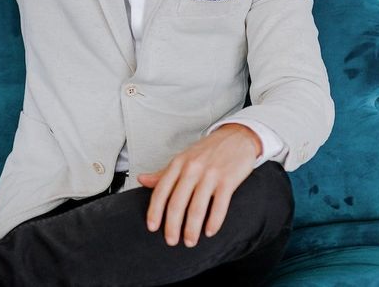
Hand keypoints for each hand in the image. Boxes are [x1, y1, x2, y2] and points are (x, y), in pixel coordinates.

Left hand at [137, 124, 261, 247]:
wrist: (237, 136)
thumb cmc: (208, 151)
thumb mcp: (183, 158)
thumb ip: (163, 173)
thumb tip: (141, 180)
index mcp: (178, 163)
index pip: (161, 190)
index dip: (155, 211)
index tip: (152, 228)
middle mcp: (192, 168)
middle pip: (177, 203)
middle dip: (172, 226)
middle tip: (171, 241)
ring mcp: (211, 174)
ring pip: (197, 208)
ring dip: (192, 229)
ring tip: (190, 242)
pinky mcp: (228, 180)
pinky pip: (220, 205)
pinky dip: (214, 222)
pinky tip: (210, 232)